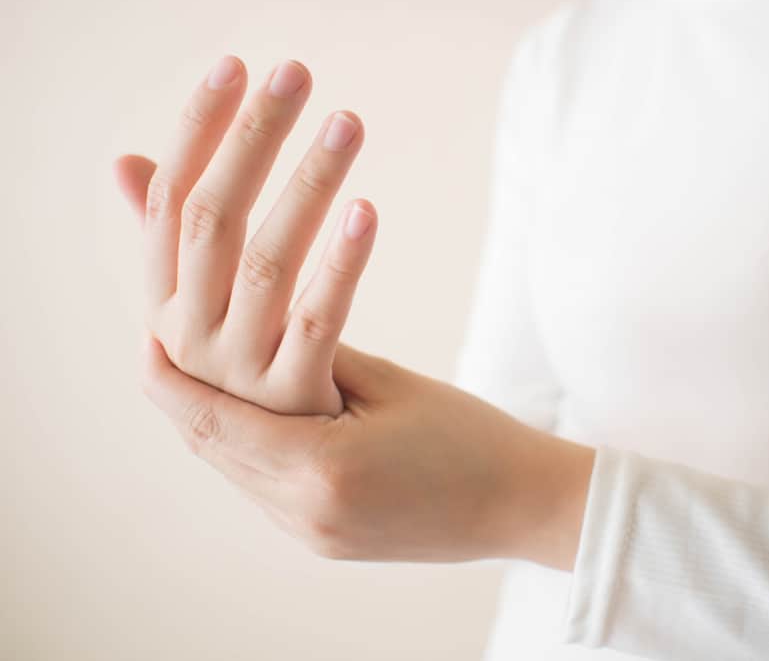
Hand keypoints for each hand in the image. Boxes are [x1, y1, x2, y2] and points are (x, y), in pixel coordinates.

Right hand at [114, 56, 372, 415]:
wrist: (377, 496)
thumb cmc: (308, 394)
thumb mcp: (236, 325)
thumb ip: (189, 253)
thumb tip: (128, 163)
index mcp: (173, 323)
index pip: (169, 211)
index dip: (196, 134)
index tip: (233, 67)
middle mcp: (192, 356)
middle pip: (210, 225)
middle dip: (249, 139)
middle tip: (294, 70)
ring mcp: (244, 392)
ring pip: (264, 264)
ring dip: (306, 183)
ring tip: (347, 121)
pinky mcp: (304, 420)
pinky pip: (316, 326)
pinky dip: (340, 262)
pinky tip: (366, 207)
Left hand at [139, 333, 595, 568]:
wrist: (526, 505)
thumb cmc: (474, 437)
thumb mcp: (392, 386)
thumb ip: (318, 359)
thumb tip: (264, 324)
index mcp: (322, 468)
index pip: (213, 419)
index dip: (169, 376)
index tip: (143, 332)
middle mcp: (306, 513)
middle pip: (212, 448)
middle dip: (180, 396)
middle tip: (159, 342)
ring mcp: (314, 535)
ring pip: (234, 471)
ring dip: (212, 423)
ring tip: (198, 374)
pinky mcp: (328, 542)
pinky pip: (264, 490)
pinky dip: (248, 448)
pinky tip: (254, 417)